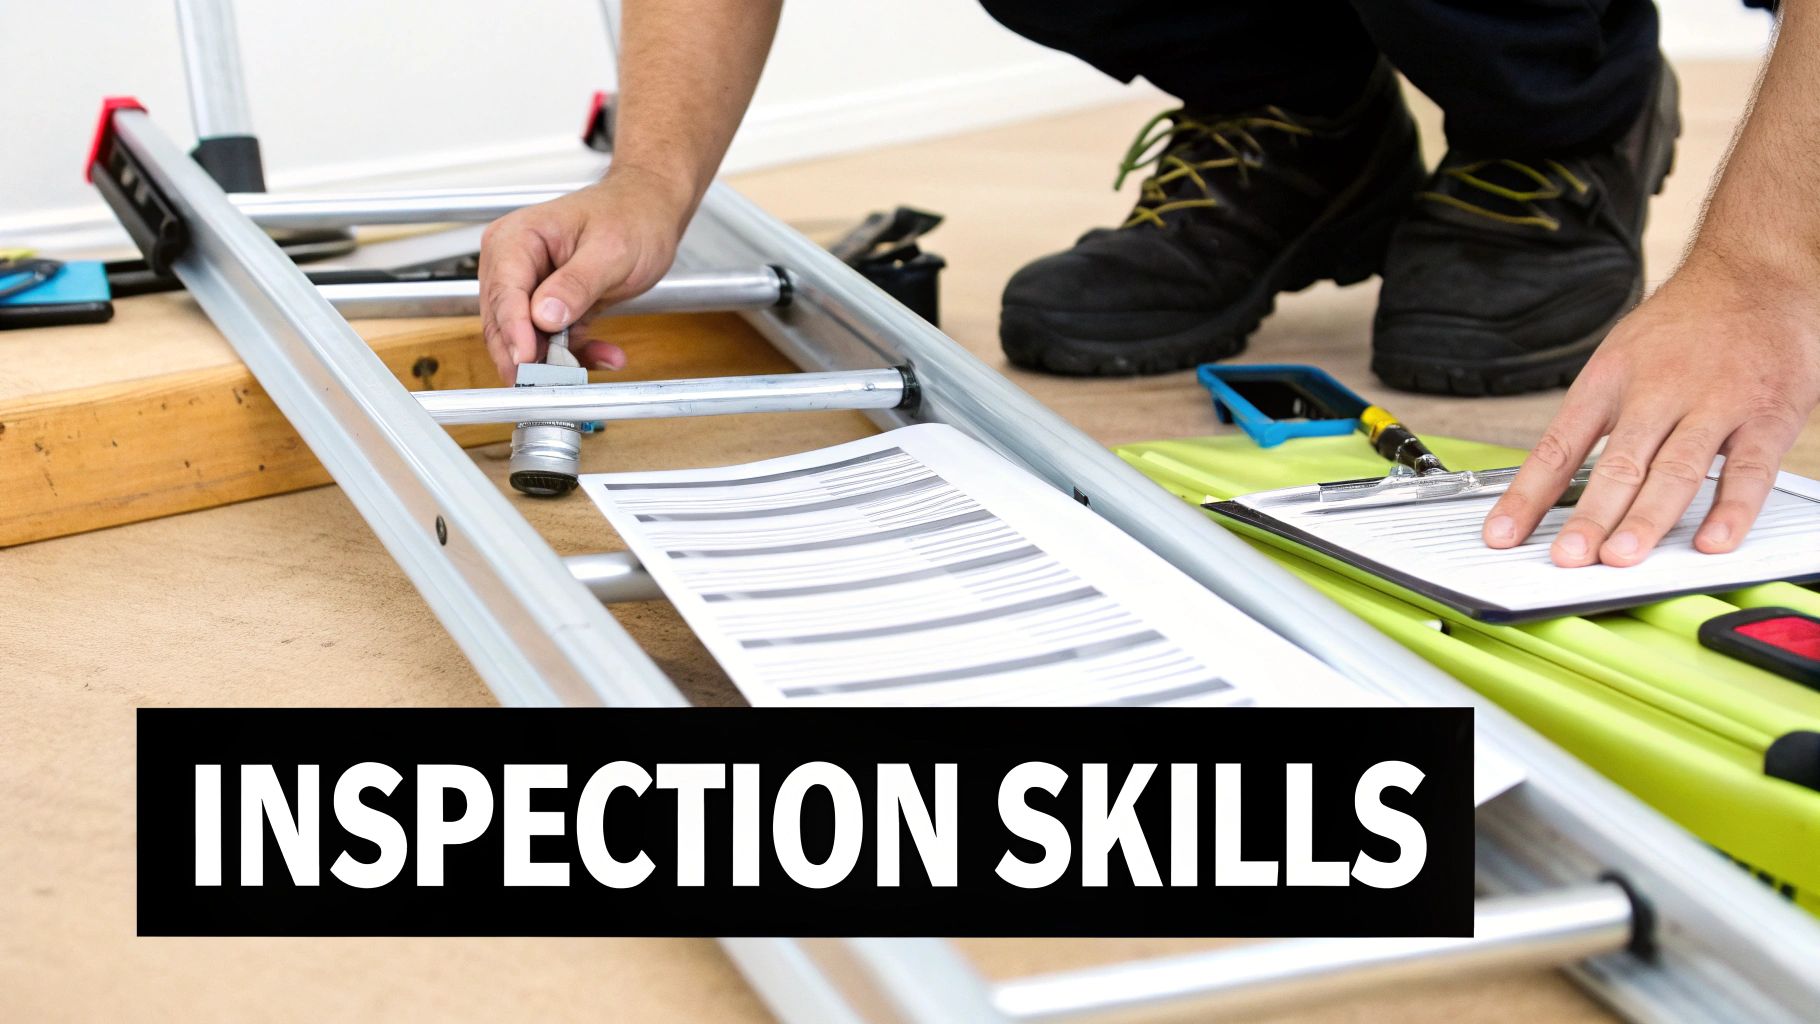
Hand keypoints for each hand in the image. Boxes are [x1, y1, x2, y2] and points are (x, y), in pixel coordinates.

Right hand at [478, 167, 693, 382]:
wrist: (650, 211)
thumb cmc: (630, 216)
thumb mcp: (611, 250)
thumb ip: (576, 283)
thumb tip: (543, 315)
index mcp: (516, 239)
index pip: (503, 292)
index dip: (513, 330)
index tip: (527, 359)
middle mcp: (512, 264)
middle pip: (503, 323)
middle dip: (530, 356)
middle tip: (556, 382)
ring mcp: (528, 288)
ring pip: (525, 341)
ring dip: (559, 360)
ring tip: (601, 359)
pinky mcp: (547, 309)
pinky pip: (551, 344)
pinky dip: (577, 355)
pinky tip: (607, 355)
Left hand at [1483, 256, 1819, 566]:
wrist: (1755, 273)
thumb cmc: (1682, 326)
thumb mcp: (1619, 358)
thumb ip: (1593, 421)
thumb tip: (1547, 486)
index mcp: (1610, 380)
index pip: (1559, 445)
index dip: (1528, 494)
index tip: (1503, 535)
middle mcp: (1658, 391)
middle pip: (1619, 462)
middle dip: (1591, 514)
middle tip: (1569, 556)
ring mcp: (1715, 403)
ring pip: (1676, 469)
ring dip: (1648, 517)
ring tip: (1622, 556)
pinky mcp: (1768, 415)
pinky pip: (1748, 469)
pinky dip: (1730, 509)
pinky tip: (1711, 541)